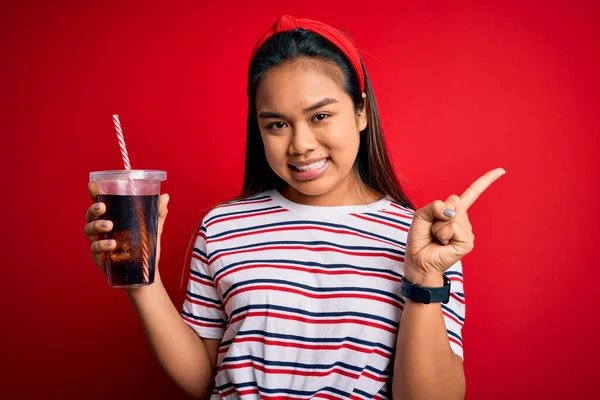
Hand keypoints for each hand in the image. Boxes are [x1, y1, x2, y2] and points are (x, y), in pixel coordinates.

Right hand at [83, 181, 169, 276]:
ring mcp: (99, 242)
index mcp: (113, 217)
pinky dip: (101, 245)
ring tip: (109, 226)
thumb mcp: (153, 229)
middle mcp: (103, 228)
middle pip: (90, 215)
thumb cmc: (146, 247)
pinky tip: (112, 245)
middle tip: (103, 207)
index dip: (94, 193)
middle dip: (93, 209)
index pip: (100, 202)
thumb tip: (165, 196)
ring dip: (97, 225)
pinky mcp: (99, 257)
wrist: (146, 273)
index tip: (93, 186)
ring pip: (89, 230)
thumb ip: (158, 213)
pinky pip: (95, 248)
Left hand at [404, 168, 505, 285]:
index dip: (486, 181)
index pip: (472, 194)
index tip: (502, 170)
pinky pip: (453, 226)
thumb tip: (451, 212)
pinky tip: (443, 243)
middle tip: (433, 228)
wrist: (418, 261)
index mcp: (455, 213)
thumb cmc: (420, 239)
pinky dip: (442, 233)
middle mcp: (464, 222)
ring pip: (452, 215)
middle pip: (454, 200)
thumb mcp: (422, 215)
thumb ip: (434, 206)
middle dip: (437, 212)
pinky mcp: (468, 242)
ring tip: (437, 238)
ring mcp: (468, 232)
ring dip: (438, 226)